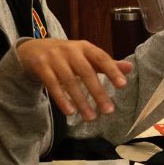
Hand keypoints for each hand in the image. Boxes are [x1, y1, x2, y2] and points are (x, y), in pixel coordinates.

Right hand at [16, 38, 130, 120]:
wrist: (32, 49)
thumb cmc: (66, 55)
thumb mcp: (86, 56)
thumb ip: (106, 63)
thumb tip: (130, 68)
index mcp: (85, 47)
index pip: (101, 58)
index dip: (112, 70)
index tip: (123, 85)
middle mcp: (70, 50)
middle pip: (86, 72)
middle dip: (98, 93)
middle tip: (108, 111)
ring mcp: (54, 58)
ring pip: (69, 81)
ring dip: (81, 101)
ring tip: (91, 117)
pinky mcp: (41, 66)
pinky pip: (52, 85)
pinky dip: (62, 99)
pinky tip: (70, 112)